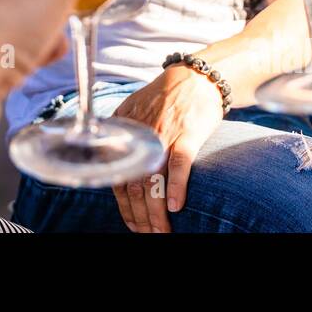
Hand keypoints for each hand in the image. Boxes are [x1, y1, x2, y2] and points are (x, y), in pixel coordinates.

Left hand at [109, 66, 222, 231]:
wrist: (195, 76)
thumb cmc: (167, 95)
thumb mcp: (135, 109)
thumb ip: (125, 133)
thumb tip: (116, 158)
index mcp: (127, 132)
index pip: (119, 177)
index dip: (124, 206)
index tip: (132, 223)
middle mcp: (142, 136)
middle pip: (134, 184)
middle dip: (139, 215)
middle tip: (146, 234)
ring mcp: (164, 135)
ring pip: (154, 180)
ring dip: (156, 212)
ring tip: (160, 232)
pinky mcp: (188, 134)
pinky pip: (180, 164)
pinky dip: (176, 187)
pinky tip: (175, 207)